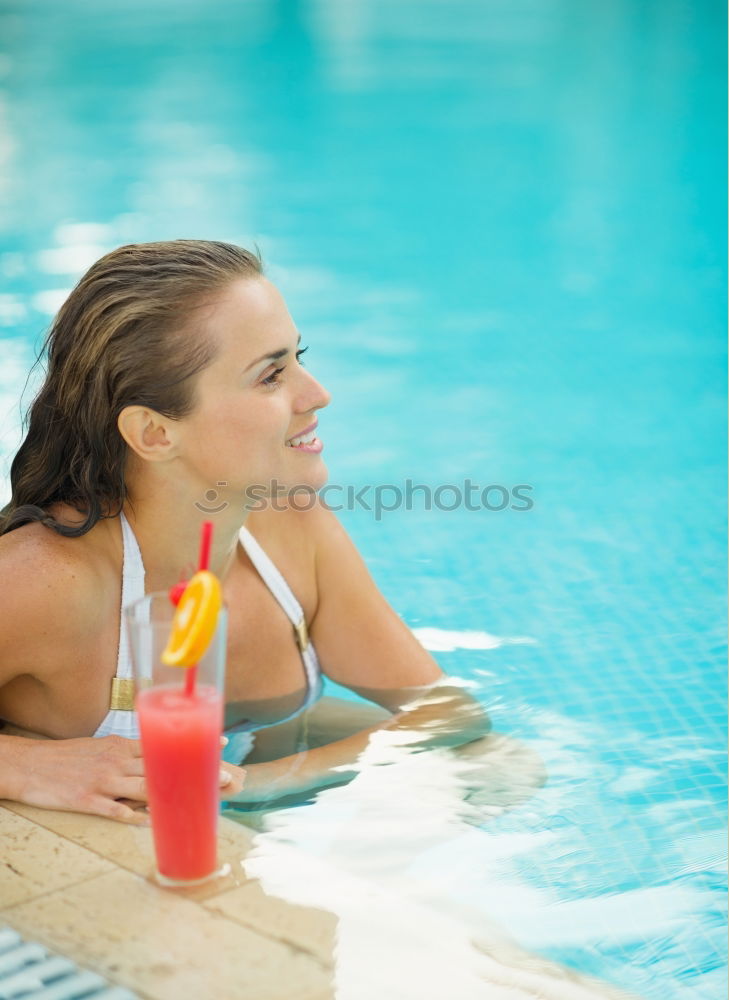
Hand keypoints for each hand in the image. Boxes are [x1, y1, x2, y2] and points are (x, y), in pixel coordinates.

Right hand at [16, 735, 245, 823]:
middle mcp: (118, 760)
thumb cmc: (68, 757)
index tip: (225, 743)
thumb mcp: (103, 747)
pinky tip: (150, 823)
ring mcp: (103, 780)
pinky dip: (131, 816)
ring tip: (203, 799)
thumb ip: (130, 754)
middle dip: (198, 771)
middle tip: (229, 777)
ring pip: (145, 787)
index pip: (166, 744)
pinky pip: (113, 809)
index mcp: (123, 746)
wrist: (30, 764)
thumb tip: (155, 762)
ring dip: (176, 794)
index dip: (196, 745)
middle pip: (165, 765)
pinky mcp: (86, 800)